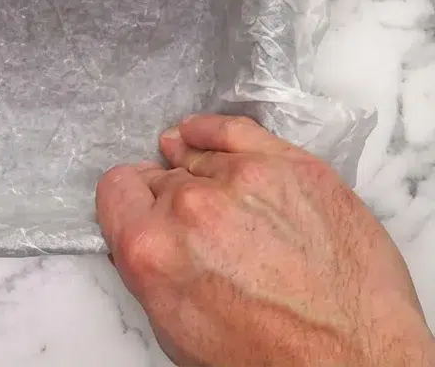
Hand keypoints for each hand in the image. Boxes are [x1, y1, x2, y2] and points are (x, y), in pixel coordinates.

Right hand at [97, 115, 433, 366]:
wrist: (356, 364)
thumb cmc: (273, 361)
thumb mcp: (180, 334)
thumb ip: (151, 271)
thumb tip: (147, 237)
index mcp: (151, 250)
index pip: (115, 190)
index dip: (129, 203)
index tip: (141, 209)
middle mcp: (190, 206)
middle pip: (161, 177)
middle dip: (171, 198)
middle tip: (195, 226)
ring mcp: (243, 178)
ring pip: (199, 154)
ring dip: (199, 169)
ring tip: (209, 187)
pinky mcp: (290, 165)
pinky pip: (235, 129)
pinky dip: (213, 131)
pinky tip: (202, 135)